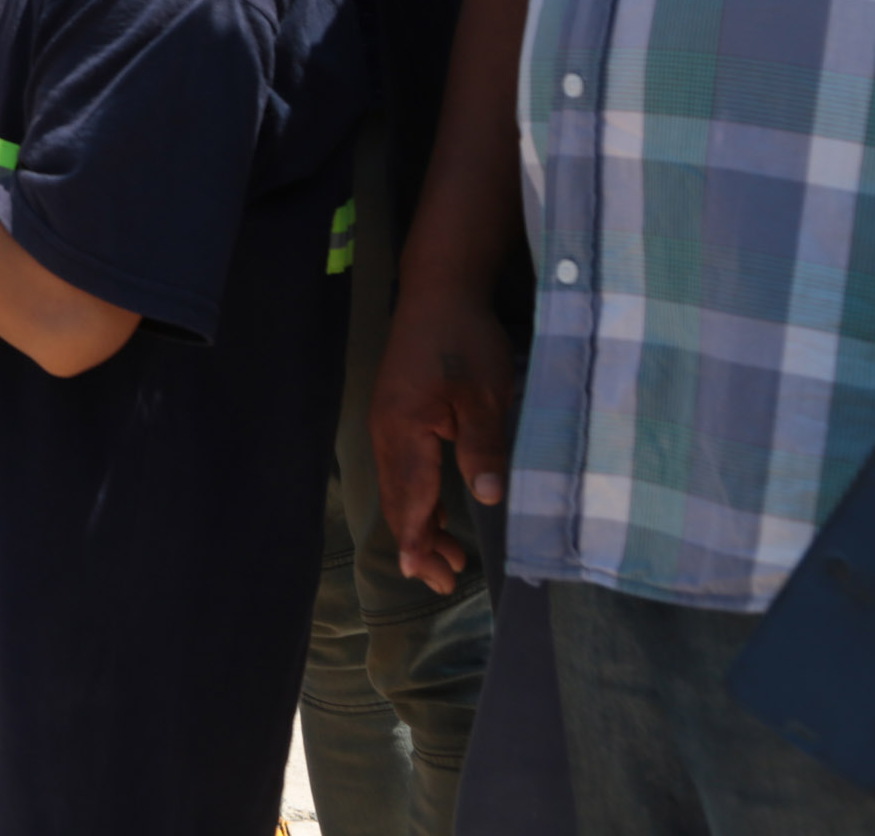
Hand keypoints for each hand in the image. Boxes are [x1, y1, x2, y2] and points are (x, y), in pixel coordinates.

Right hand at [370, 282, 516, 594]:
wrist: (438, 291)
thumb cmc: (464, 340)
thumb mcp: (484, 394)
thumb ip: (483, 448)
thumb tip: (487, 499)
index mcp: (405, 431)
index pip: (410, 500)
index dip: (420, 542)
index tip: (429, 578)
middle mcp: (387, 432)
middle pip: (399, 501)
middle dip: (420, 544)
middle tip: (445, 583)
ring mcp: (387, 422)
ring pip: (399, 487)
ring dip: (420, 523)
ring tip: (447, 559)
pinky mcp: (396, 413)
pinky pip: (401, 468)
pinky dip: (417, 498)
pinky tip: (435, 511)